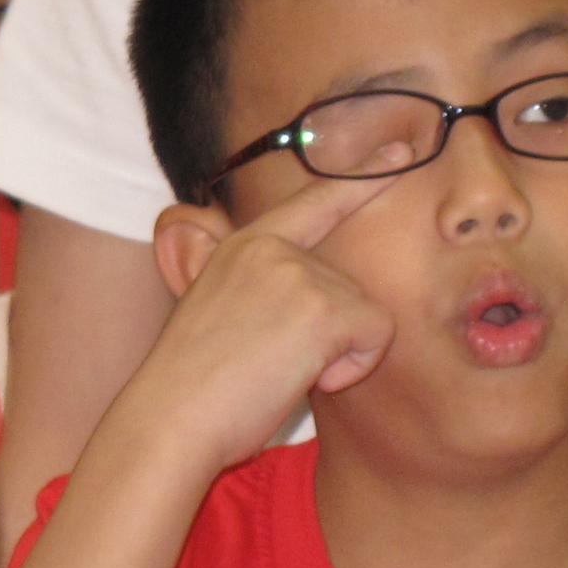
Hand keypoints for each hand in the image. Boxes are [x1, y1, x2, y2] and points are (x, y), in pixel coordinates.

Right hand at [135, 168, 403, 473]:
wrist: (171, 416)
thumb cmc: (193, 384)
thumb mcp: (218, 315)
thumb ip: (256, 288)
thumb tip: (280, 286)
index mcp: (241, 246)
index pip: (312, 204)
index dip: (360, 179)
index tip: (396, 151)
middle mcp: (270, 247)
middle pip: (352, 286)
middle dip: (330, 335)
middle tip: (268, 361)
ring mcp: (296, 272)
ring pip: (368, 312)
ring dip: (338, 355)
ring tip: (277, 369)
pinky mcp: (322, 306)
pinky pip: (375, 337)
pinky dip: (349, 369)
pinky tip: (300, 376)